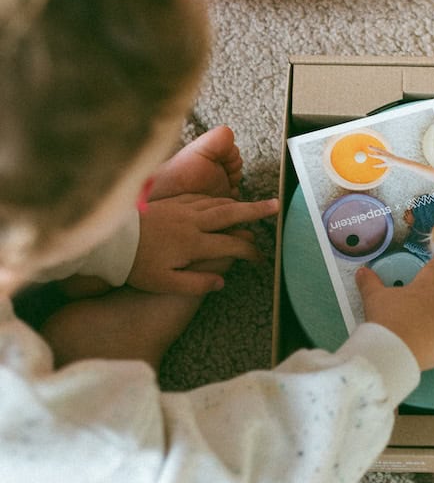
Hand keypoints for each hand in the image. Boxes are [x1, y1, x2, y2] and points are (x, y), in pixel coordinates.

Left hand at [128, 194, 279, 294]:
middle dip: (255, 211)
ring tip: (253, 206)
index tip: (260, 257)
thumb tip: (221, 281)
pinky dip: (216, 200)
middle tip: (275, 206)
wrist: (110, 240)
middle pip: (230, 214)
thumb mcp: (165, 283)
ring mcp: (181, 209)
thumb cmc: (137, 265)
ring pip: (217, 203)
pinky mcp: (172, 203)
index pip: (231, 245)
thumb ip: (196, 284)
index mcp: (193, 243)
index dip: (250, 251)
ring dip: (238, 204)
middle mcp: (192, 222)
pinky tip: (221, 201)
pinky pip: (201, 198)